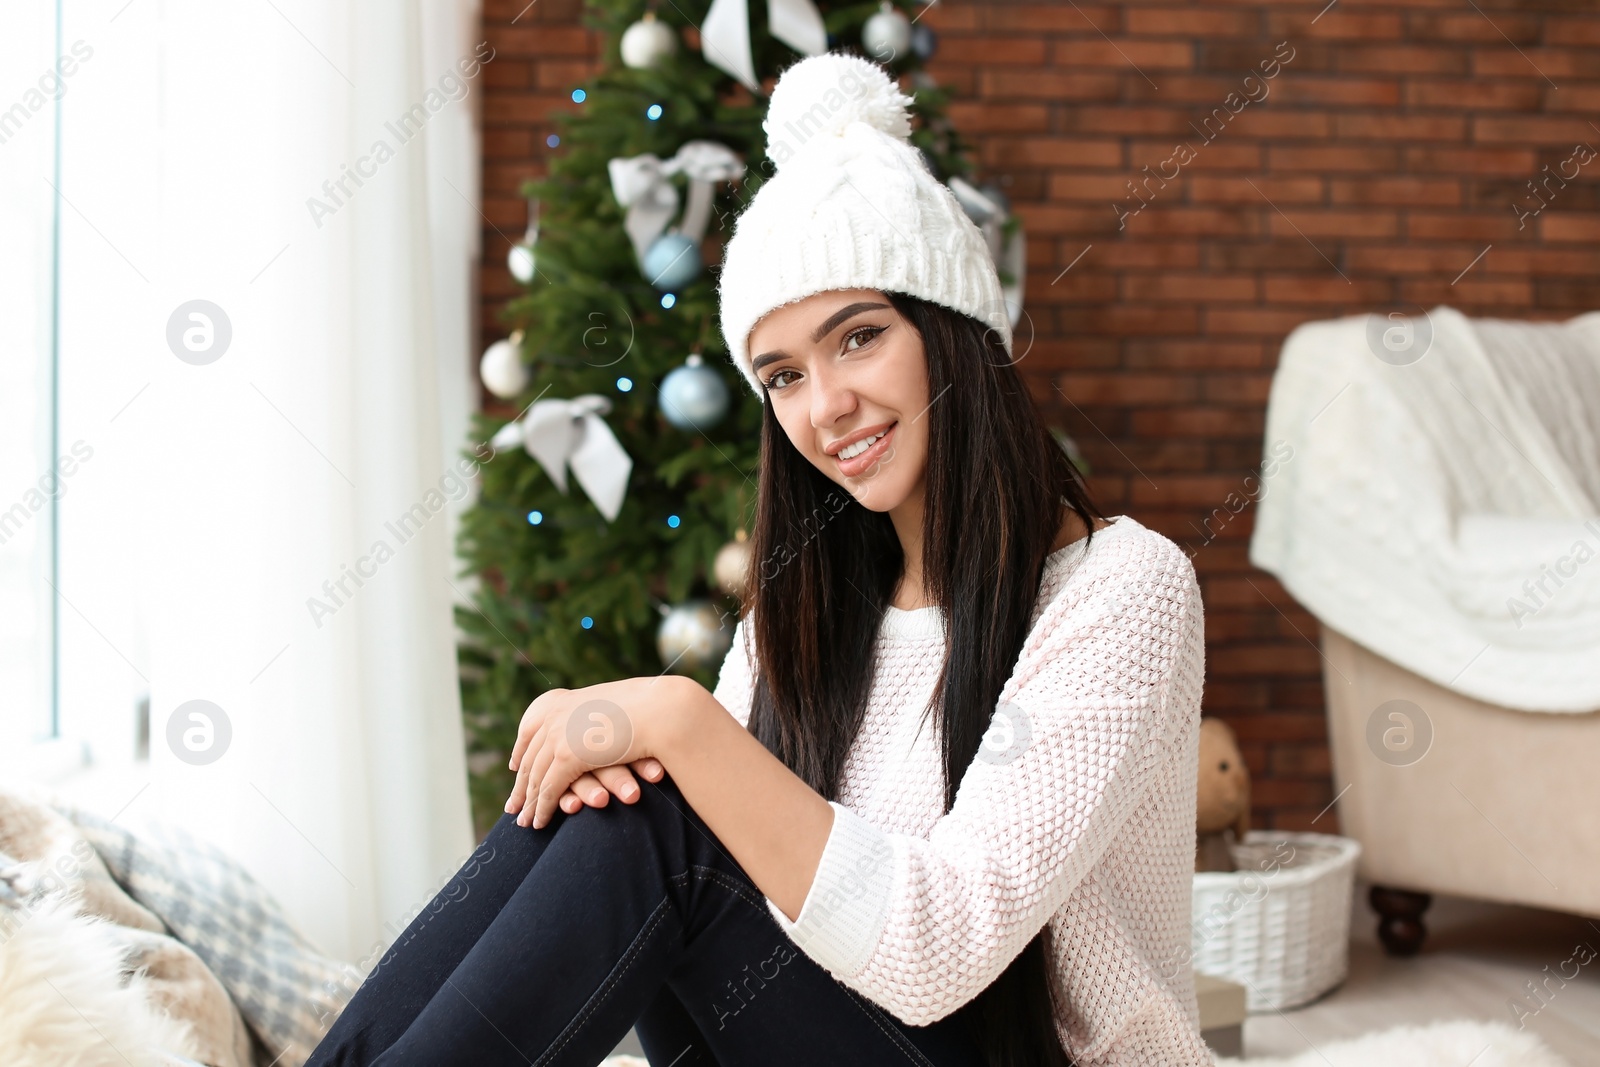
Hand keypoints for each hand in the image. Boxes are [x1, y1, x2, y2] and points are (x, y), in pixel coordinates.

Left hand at [504, 677, 696, 828]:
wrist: (660, 709)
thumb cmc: (645, 708)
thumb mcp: (609, 707)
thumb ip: (591, 717)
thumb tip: (590, 723)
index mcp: (560, 701)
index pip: (530, 730)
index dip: (521, 752)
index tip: (515, 767)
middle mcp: (552, 716)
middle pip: (529, 757)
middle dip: (521, 784)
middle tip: (513, 805)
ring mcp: (557, 735)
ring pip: (536, 778)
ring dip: (529, 803)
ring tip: (524, 822)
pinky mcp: (566, 757)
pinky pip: (549, 791)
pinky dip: (543, 810)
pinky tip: (539, 824)